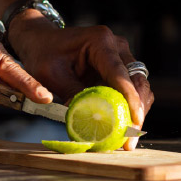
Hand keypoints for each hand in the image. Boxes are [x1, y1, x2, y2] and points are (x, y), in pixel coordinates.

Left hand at [8, 10, 153, 150]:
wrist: (41, 41)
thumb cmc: (43, 55)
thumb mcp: (51, 75)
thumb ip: (71, 94)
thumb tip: (88, 120)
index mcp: (100, 41)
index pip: (119, 73)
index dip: (130, 98)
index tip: (136, 121)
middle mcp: (116, 46)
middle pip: (136, 80)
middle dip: (137, 110)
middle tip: (130, 139)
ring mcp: (120, 56)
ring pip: (138, 86)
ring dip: (135, 112)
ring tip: (126, 138)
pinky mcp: (118, 68)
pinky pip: (129, 89)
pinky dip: (127, 108)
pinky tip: (121, 127)